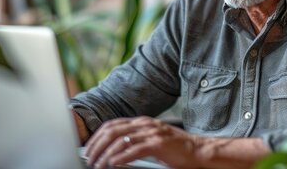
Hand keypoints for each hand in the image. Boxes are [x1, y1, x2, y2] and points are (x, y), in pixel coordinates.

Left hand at [84, 116, 198, 168]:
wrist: (198, 150)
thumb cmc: (175, 149)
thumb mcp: (151, 140)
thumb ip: (134, 141)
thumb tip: (113, 152)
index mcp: (141, 121)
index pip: (112, 124)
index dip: (97, 136)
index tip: (88, 148)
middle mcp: (145, 124)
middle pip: (113, 131)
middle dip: (97, 145)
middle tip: (89, 158)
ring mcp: (152, 133)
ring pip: (121, 141)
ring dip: (106, 154)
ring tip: (98, 165)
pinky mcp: (158, 144)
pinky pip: (134, 150)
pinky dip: (121, 157)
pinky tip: (113, 164)